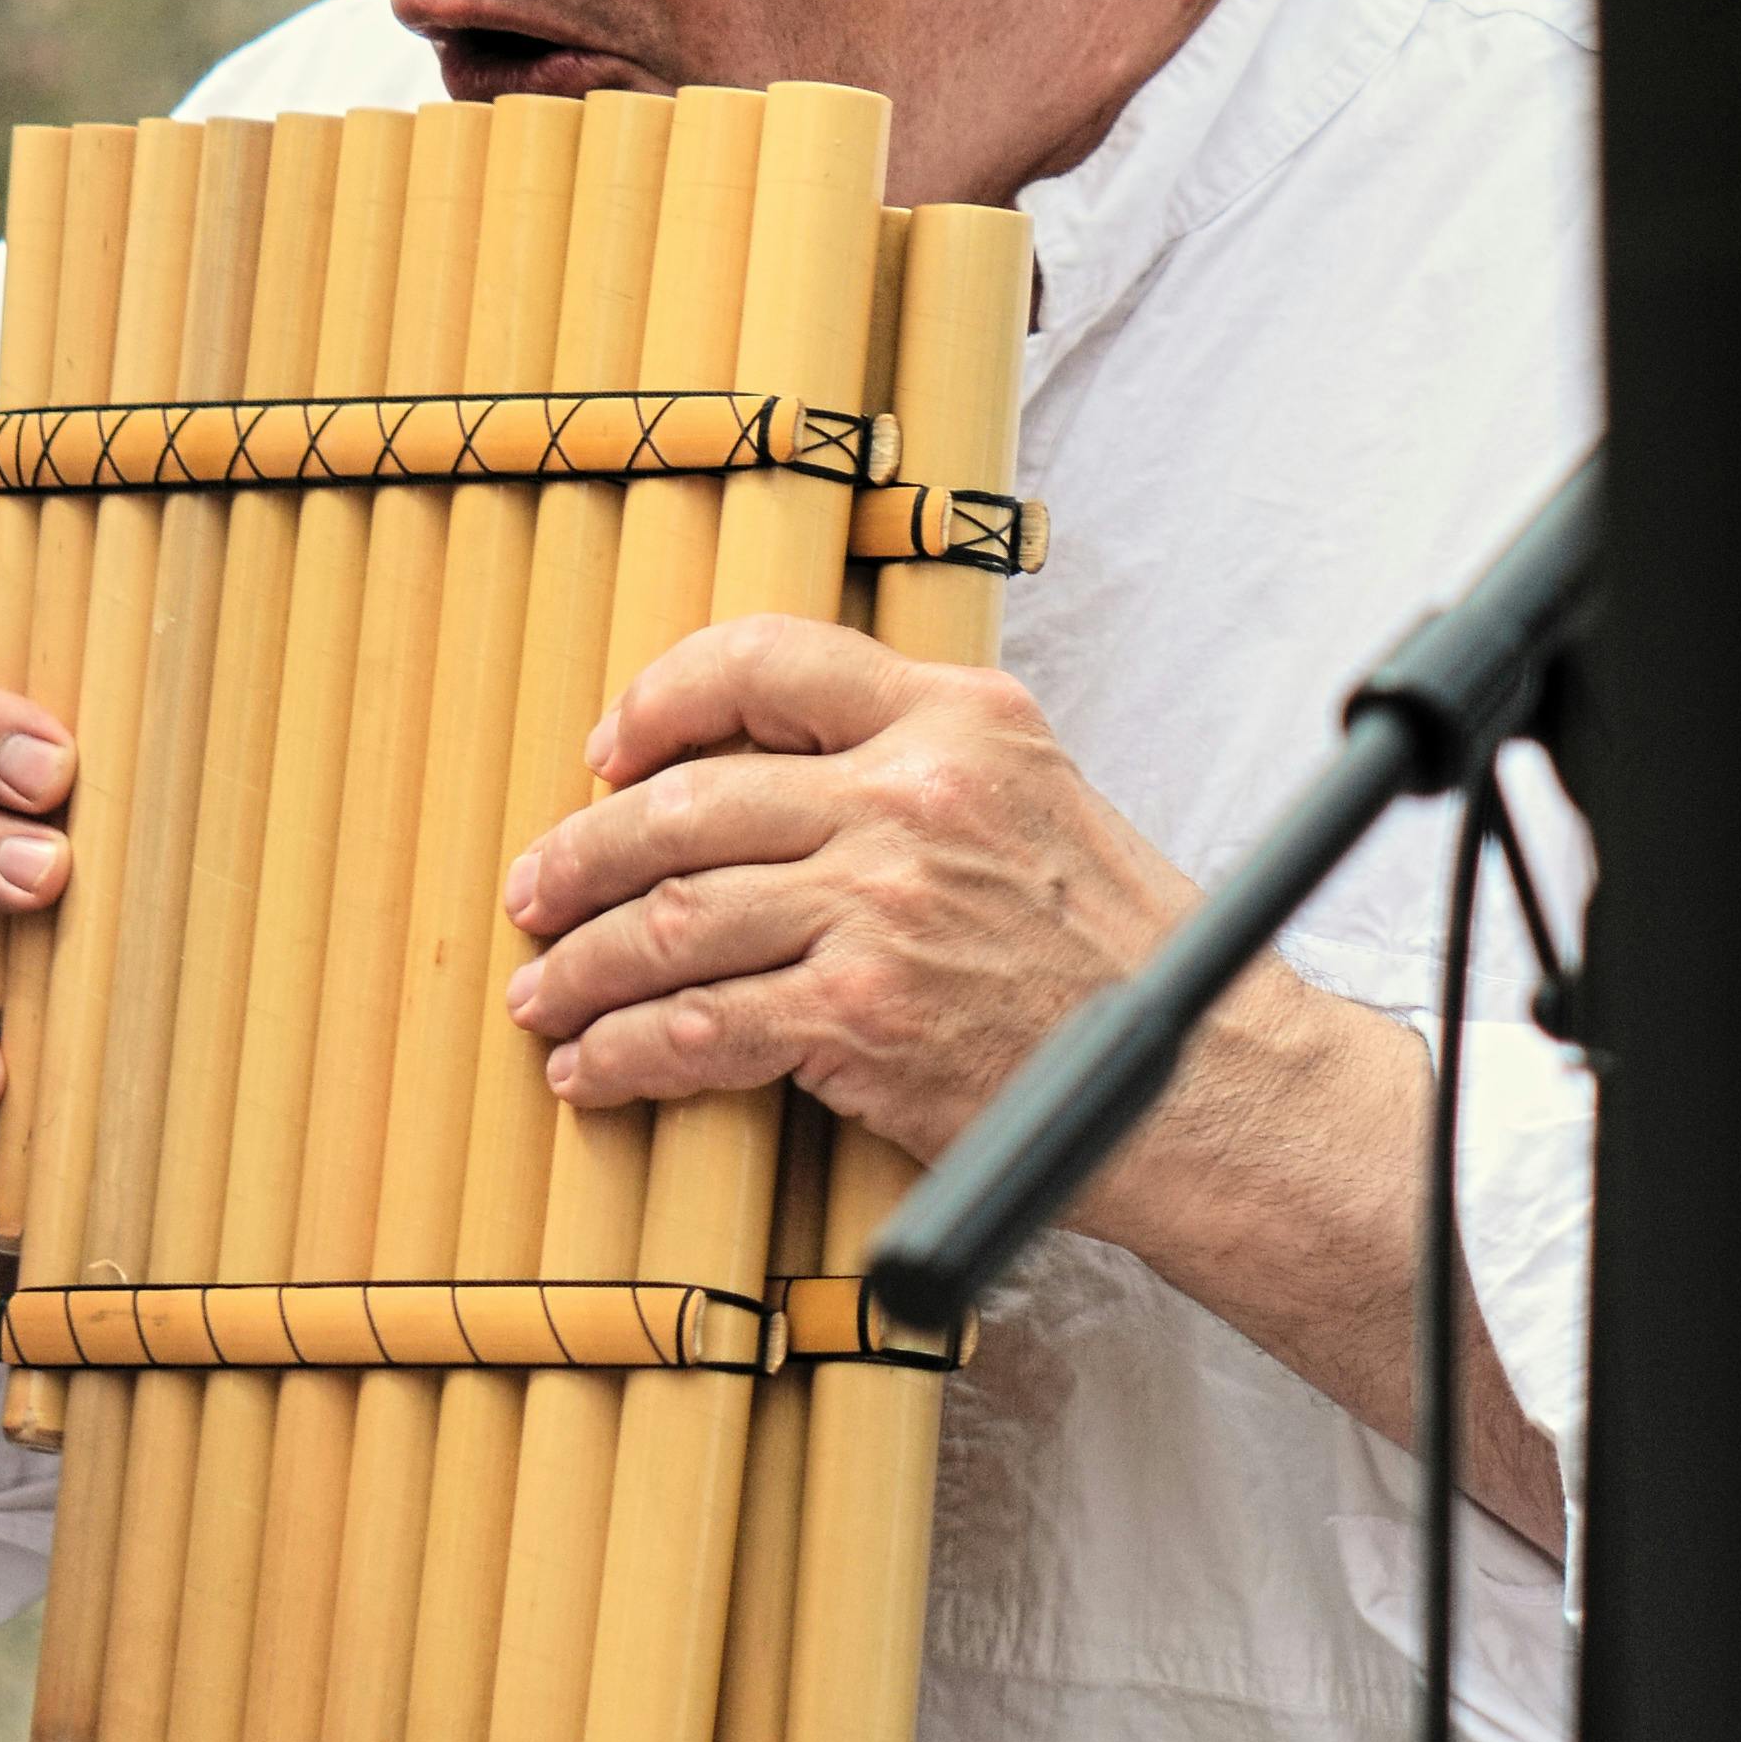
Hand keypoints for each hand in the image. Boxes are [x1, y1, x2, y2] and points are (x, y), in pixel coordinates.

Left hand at [502, 619, 1564, 1557]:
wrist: (1202, 1081)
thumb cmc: (1127, 958)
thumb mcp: (1038, 802)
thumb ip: (921, 768)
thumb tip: (779, 778)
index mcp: (959, 719)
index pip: (767, 660)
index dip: (661, 700)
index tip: (610, 752)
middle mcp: (912, 793)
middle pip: (686, 801)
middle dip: (581, 853)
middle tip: (538, 892)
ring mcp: (881, 904)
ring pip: (670, 918)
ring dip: (580, 966)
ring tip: (544, 994)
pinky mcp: (860, 1017)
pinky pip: (696, 1028)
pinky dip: (624, 1054)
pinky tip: (595, 1070)